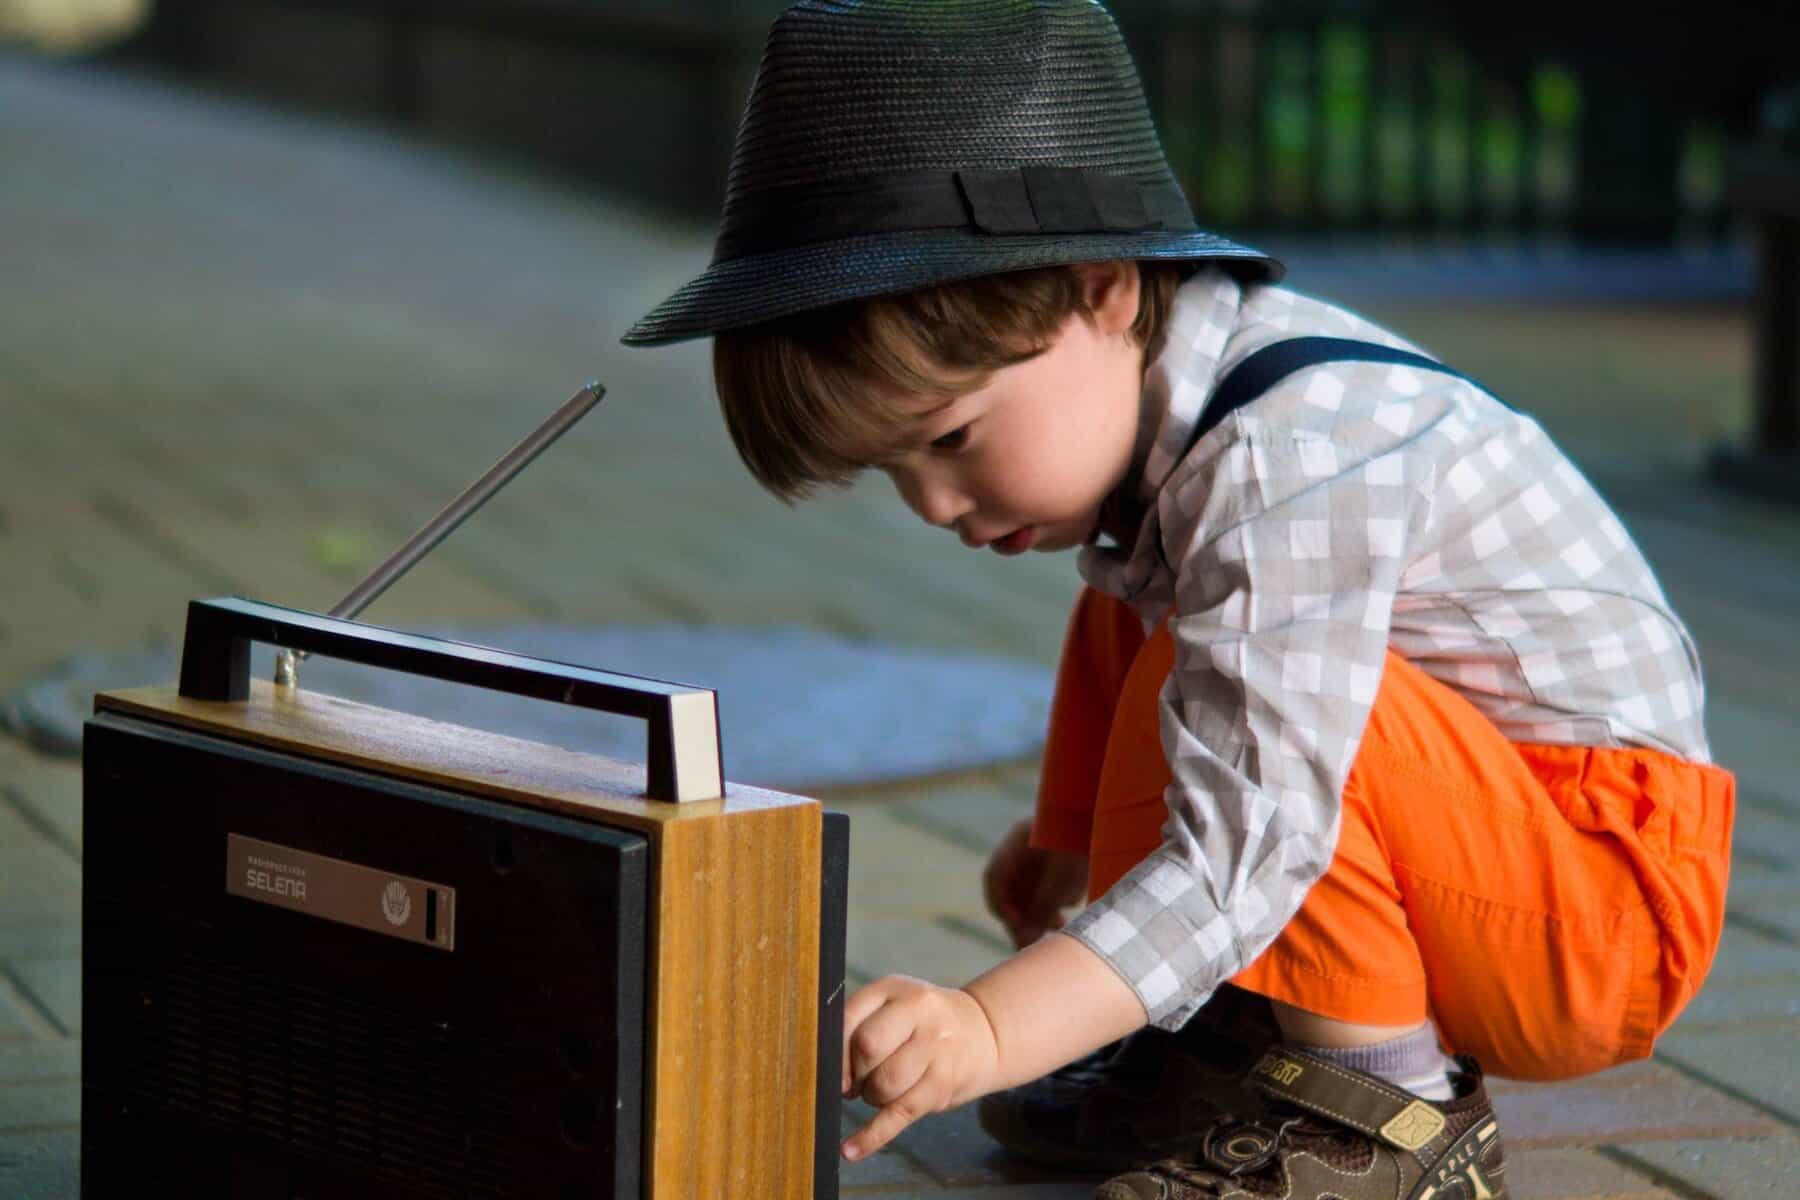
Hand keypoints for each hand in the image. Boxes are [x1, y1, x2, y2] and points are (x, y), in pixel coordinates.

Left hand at [840, 975, 999, 1160]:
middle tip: (857, 1080)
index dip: (833, 1048)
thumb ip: (856, 1023)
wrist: (982, 1032)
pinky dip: (871, 1137)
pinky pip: (899, 1115)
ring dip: (871, 1095)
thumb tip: (827, 1071)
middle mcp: (920, 1014)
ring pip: (884, 1085)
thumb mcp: (891, 1003)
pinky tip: (851, 1150)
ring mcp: (936, 1050)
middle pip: (868, 1050)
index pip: (850, 1018)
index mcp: (895, 989)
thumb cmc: (921, 1020)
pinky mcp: (942, 1086)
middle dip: (854, 1072)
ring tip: (880, 1088)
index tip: (827, 1067)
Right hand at [982, 817, 1087, 948]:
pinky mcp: (1062, 857)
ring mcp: (1043, 850)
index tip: (1018, 926)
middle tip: (1033, 942)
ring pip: (1031, 889)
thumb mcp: (1063, 879)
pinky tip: (1074, 902)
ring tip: (1059, 926)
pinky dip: (1056, 899)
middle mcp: (1026, 845)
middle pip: (1012, 887)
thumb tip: (1021, 943)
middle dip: (1023, 916)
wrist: (1119, 821)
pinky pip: (1049, 884)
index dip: (999, 905)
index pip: (993, 877)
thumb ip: (1041, 910)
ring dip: (1040, 911)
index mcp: (1018, 840)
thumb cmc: (1088, 843)